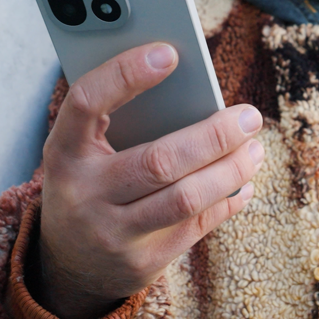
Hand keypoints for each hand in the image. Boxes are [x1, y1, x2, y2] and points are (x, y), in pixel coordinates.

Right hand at [35, 42, 264, 318]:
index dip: (126, 74)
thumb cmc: (89, 183)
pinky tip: (242, 183)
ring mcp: (112, 233)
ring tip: (253, 149)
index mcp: (65, 151)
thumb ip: (120, 118)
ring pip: (185, 198)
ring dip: (231, 170)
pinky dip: (227, 200)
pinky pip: (196, 226)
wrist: (68, 265)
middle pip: (159, 161)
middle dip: (214, 135)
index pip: (87, 102)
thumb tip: (194, 89)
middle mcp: (84, 194)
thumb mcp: (83, 150)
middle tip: (249, 116)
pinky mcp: (141, 262)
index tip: (170, 53)